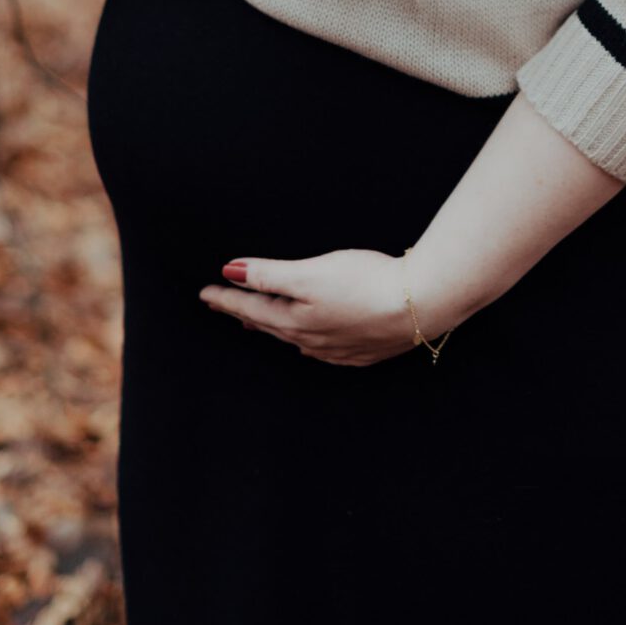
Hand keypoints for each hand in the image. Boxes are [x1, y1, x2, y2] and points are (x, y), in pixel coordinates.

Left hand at [198, 250, 430, 365]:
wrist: (420, 304)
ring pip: (295, 339)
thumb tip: (230, 272)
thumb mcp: (309, 273)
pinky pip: (324, 351)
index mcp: (295, 321)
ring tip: (258, 322)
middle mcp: (312, 340)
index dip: (226, 298)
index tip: (205, 293)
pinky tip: (309, 347)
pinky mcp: (364, 349)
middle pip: (270, 324)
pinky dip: (308, 345)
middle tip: (225, 306)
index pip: (251, 307)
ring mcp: (338, 349)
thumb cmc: (365, 283)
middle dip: (245, 312)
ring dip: (274, 328)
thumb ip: (268, 275)